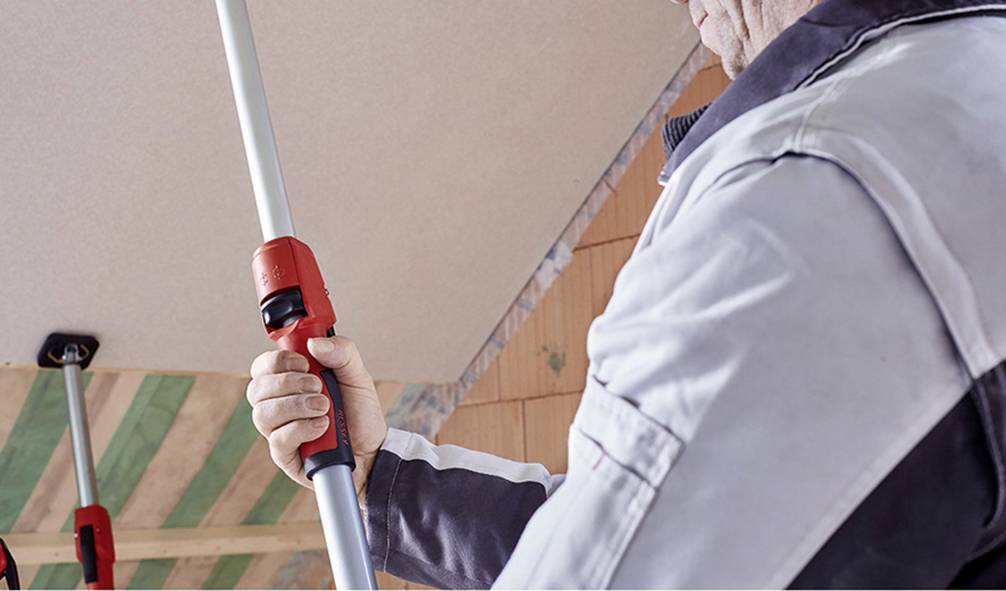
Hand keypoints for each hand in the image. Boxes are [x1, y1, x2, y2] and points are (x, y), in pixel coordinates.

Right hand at [246, 336, 387, 496]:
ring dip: (296, 406)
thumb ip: (342, 352)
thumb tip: (315, 343)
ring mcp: (279, 431)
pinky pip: (278, 440)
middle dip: (289, 383)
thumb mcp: (357, 375)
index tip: (305, 362)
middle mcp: (278, 405)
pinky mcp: (285, 456)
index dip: (277, 361)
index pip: (263, 366)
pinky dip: (301, 429)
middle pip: (257, 389)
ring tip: (324, 407)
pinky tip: (322, 426)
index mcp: (289, 382)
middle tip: (319, 386)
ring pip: (262, 414)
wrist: (373, 449)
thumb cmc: (359, 412)